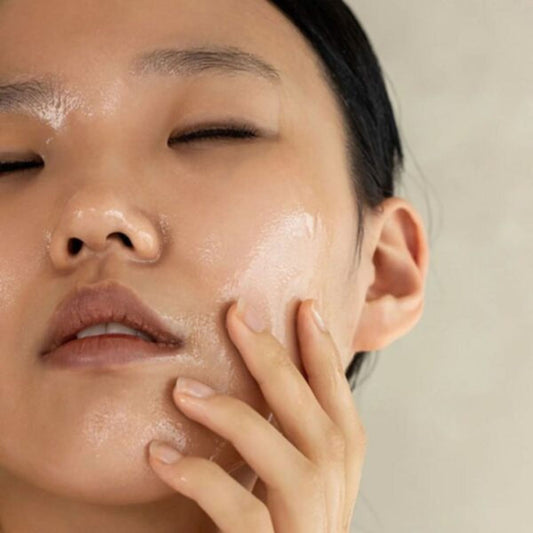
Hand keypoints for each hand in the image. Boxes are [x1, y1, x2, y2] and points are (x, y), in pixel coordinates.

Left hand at [147, 298, 366, 531]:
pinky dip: (199, 477)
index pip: (338, 394)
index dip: (323, 349)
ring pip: (284, 456)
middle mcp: (335, 487)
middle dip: (276, 359)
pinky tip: (160, 456)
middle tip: (238, 316)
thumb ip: (290, 428)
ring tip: (183, 389)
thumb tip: (272, 370)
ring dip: (233, 414)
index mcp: (342, 461)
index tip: (303, 305)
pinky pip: (239, 511)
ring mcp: (309, 522)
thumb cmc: (284, 522)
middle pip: (312, 412)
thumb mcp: (295, 470)